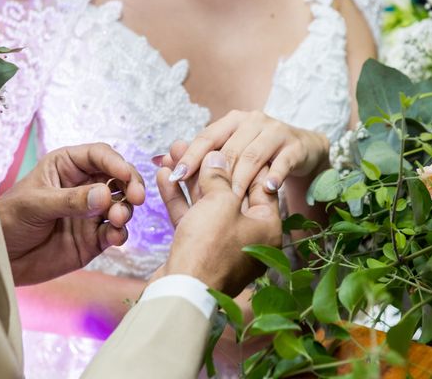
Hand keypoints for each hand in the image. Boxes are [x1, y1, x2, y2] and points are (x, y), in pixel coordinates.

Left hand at [0, 143, 144, 285]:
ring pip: (121, 204)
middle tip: (137, 198)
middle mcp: (84, 186)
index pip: (99, 155)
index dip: (116, 162)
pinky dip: (119, 233)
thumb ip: (70, 200)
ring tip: (116, 218)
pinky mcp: (94, 238)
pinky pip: (114, 232)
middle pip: (119, 178)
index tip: (125, 175)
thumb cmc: (7, 221)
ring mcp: (91, 213)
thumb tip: (105, 194)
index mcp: (67, 167)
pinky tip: (114, 237)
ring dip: (125, 210)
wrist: (0, 260)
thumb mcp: (34, 205)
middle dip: (131, 185)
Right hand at [155, 151, 281, 295]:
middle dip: (208, 165)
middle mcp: (248, 236)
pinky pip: (192, 217)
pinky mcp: (198, 250)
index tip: (229, 139)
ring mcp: (222, 244)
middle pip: (229, 191)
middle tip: (192, 144)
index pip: (258, 182)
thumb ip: (220, 175)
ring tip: (172, 153)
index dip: (241, 157)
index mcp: (266, 226)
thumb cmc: (209, 247)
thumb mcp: (220, 203)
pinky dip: (179, 197)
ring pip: (206, 203)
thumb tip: (218, 156)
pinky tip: (165, 175)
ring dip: (189, 178)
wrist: (181, 292)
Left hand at [165, 110, 328, 197]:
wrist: (303, 149)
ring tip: (231, 201)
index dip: (190, 156)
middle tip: (203, 200)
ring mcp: (276, 132)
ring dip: (241, 180)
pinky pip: (283, 162)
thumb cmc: (258, 154)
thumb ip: (202, 157)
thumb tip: (162, 161)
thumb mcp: (231, 152)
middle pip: (229, 148)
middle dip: (215, 175)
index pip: (207, 137)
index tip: (175, 176)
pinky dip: (274, 176)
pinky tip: (267, 189)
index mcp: (232, 121)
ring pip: (253, 156)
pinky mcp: (296, 146)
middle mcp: (253, 121)